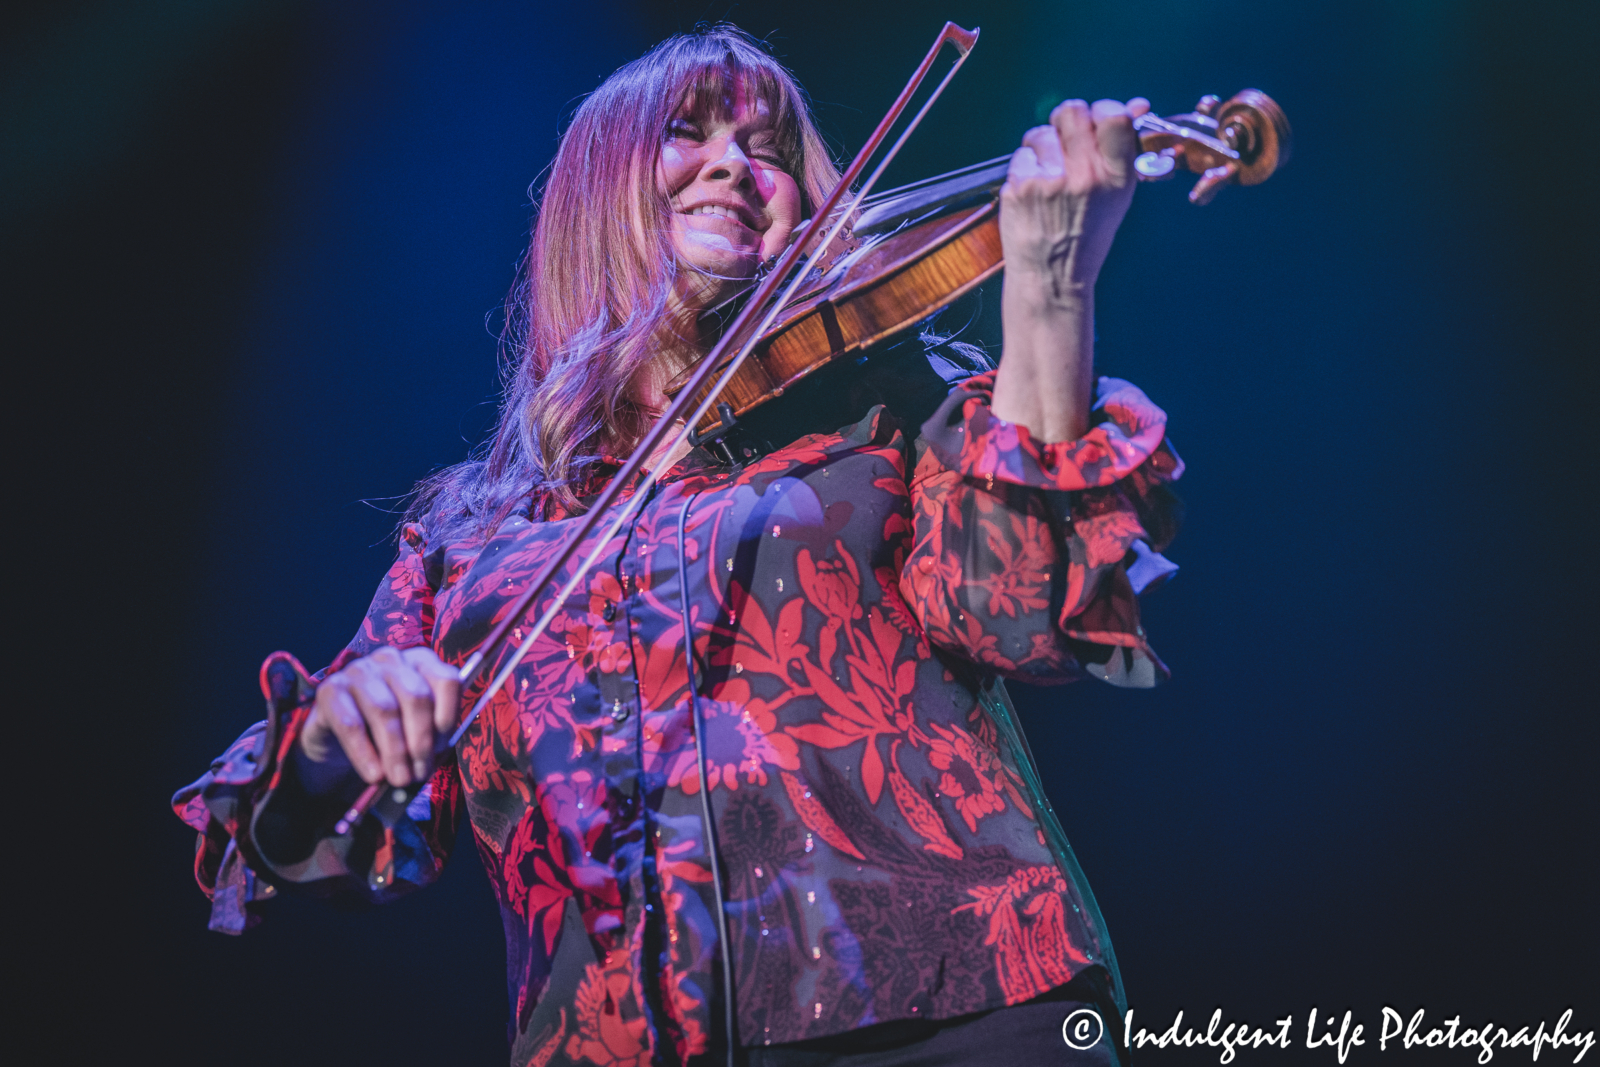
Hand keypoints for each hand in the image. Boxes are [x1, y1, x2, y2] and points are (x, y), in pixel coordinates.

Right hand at [297, 646, 459, 793]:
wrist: (338, 744)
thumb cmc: (387, 734)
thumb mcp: (416, 733)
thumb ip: (431, 738)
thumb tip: (434, 757)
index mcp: (421, 662)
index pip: (446, 680)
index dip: (447, 717)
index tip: (440, 749)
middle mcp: (391, 660)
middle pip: (416, 697)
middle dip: (421, 741)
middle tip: (420, 773)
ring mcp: (358, 671)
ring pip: (384, 710)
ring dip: (395, 751)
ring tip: (400, 779)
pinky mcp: (329, 689)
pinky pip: (350, 723)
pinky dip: (364, 753)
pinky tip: (374, 775)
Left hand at [999, 97, 1149, 298]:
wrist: (1052, 278)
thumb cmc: (1086, 238)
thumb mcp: (1117, 197)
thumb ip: (1123, 151)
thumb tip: (1135, 105)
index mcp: (1116, 178)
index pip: (1113, 116)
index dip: (1101, 109)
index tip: (1095, 119)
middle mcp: (1086, 177)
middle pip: (1072, 111)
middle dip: (1066, 119)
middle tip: (1065, 138)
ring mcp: (1051, 181)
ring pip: (1041, 132)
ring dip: (1042, 146)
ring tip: (1048, 172)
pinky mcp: (1021, 187)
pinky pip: (1021, 156)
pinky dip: (1024, 168)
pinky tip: (1033, 190)